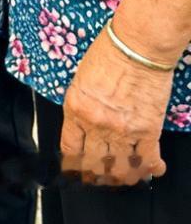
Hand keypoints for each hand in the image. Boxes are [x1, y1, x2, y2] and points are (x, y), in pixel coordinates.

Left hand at [60, 24, 173, 185]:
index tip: (76, 169)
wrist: (136, 46)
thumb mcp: (81, 79)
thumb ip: (82, 105)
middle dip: (97, 175)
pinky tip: (152, 169)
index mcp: (75, 108)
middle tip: (101, 177)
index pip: (70, 148)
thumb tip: (85, 124)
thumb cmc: (108, 53)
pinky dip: (150, 169)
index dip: (73, 164)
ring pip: (120, 169)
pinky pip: (147, 161)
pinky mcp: (147, 131)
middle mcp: (97, 124)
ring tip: (126, 175)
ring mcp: (122, 131)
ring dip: (123, 176)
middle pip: (93, 164)